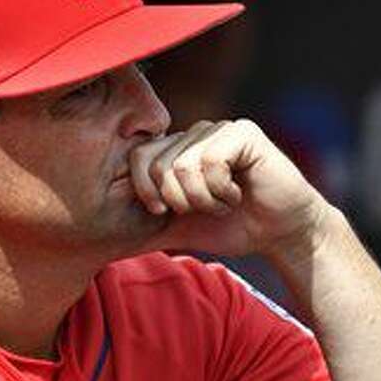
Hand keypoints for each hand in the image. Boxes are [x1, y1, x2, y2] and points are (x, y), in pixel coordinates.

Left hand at [128, 119, 328, 258]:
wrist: (281, 233)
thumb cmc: (231, 229)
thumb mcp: (177, 232)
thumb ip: (141, 232)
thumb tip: (100, 249)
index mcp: (176, 150)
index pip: (137, 158)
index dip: (145, 191)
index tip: (164, 213)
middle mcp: (195, 134)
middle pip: (157, 163)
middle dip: (178, 201)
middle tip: (204, 209)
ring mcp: (219, 130)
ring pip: (183, 165)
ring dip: (204, 200)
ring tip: (224, 203)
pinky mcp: (243, 133)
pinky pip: (210, 161)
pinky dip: (221, 190)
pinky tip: (239, 194)